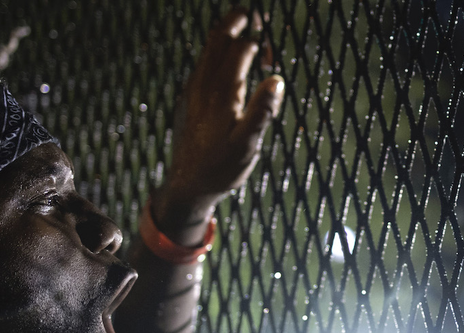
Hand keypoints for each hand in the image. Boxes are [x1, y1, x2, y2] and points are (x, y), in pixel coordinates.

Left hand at [153, 7, 284, 238]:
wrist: (187, 186)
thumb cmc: (221, 168)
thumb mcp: (248, 145)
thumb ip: (262, 111)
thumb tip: (276, 79)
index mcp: (221, 93)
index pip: (240, 48)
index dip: (259, 43)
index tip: (271, 57)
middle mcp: (203, 85)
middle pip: (218, 38)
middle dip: (238, 21)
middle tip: (255, 15)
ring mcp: (192, 90)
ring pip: (208, 50)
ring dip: (228, 37)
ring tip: (245, 34)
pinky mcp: (188, 99)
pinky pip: (202, 65)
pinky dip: (217, 54)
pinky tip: (227, 65)